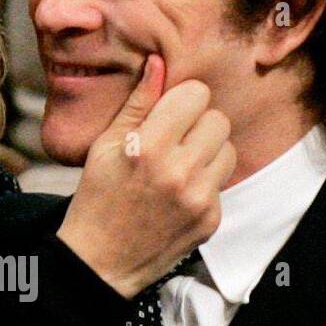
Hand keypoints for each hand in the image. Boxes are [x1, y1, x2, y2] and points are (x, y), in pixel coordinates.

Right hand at [57, 55, 235, 297]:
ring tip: (179, 167)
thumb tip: (158, 63)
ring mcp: (199, 198)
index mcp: (148, 146)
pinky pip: (223, 183)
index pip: (196, 94)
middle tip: (175, 141)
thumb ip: (137, 104)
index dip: (182, 101)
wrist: (100, 262)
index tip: (169, 114)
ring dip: (208, 153)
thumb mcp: (105, 146)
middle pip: (218, 119)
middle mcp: (178, 171)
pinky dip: (205, 184)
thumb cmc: (97, 199)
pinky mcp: (211, 219)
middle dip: (198, 125)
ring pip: (228, 149)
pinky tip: (179, 196)